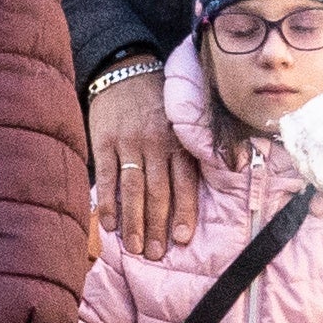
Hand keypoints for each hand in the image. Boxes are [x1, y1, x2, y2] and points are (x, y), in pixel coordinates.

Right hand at [89, 63, 192, 260]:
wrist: (123, 68)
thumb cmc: (157, 103)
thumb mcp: (182, 121)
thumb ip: (191, 151)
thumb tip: (218, 178)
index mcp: (178, 141)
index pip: (184, 182)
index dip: (184, 211)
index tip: (182, 239)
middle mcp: (156, 143)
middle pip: (158, 191)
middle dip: (157, 225)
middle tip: (155, 254)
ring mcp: (129, 142)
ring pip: (133, 188)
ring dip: (134, 221)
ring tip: (135, 247)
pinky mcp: (104, 141)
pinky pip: (107, 177)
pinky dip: (108, 202)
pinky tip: (109, 224)